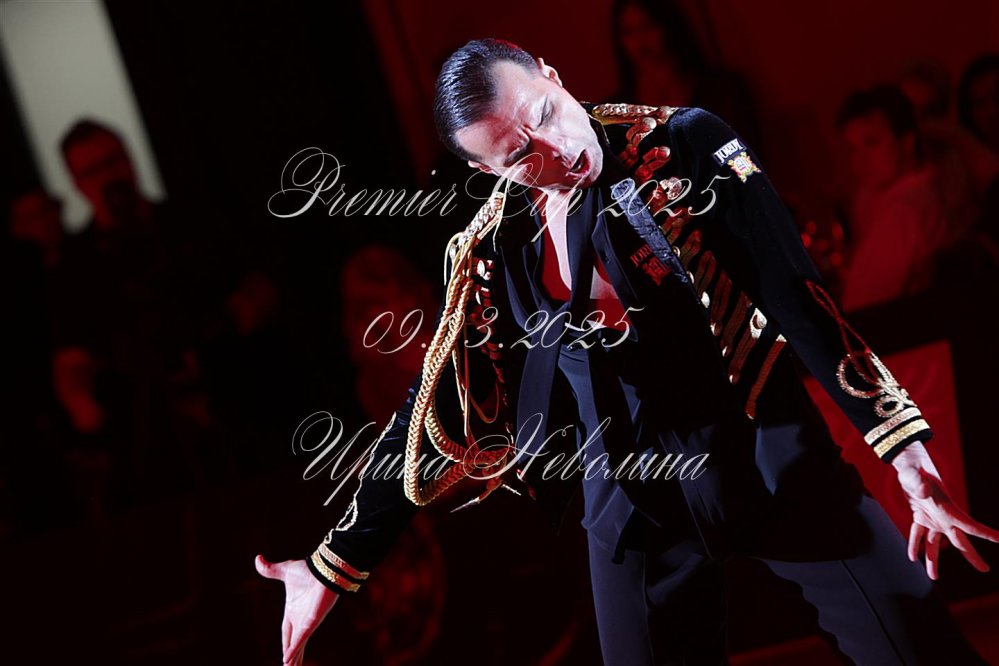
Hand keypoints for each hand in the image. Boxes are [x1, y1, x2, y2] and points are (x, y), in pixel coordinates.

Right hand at [255, 554, 338, 664]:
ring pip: (298, 645)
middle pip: (293, 642)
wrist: (324, 570)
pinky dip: (294, 650)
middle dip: (292, 656)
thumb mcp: (284, 571)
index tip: (285, 656)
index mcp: (293, 610)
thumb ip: (270, 569)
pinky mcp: (311, 622)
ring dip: (294, 658)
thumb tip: (257, 558)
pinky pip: (300, 639)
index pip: (287, 632)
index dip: (286, 643)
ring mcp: (306, 622)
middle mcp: (300, 619)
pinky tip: (288, 661)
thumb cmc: (308, 571)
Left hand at [892, 442, 998, 579]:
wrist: (908, 465)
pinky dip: (914, 544)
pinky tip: (911, 556)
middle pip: (959, 541)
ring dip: (933, 560)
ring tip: (934, 577)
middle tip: (985, 570)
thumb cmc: (914, 469)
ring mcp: (932, 518)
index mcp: (948, 509)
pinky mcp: (920, 515)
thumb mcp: (915, 475)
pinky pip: (917, 534)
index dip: (987, 534)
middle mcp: (943, 517)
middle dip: (972, 556)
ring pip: (934, 544)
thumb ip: (918, 483)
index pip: (971, 526)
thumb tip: (922, 492)